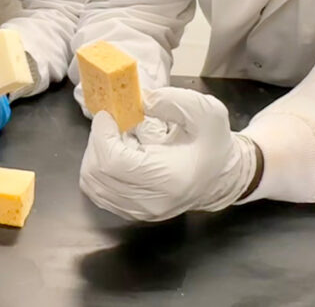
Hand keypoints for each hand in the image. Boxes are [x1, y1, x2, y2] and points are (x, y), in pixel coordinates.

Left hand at [79, 87, 258, 220]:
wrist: (222, 176)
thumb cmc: (213, 143)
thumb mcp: (206, 111)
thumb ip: (173, 100)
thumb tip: (140, 100)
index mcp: (169, 179)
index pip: (113, 162)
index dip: (101, 135)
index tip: (107, 114)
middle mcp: (150, 202)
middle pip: (96, 174)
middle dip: (97, 141)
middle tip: (112, 122)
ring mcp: (139, 212)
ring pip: (92, 184)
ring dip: (96, 154)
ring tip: (117, 138)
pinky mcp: (131, 212)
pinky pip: (98, 191)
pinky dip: (99, 168)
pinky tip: (119, 153)